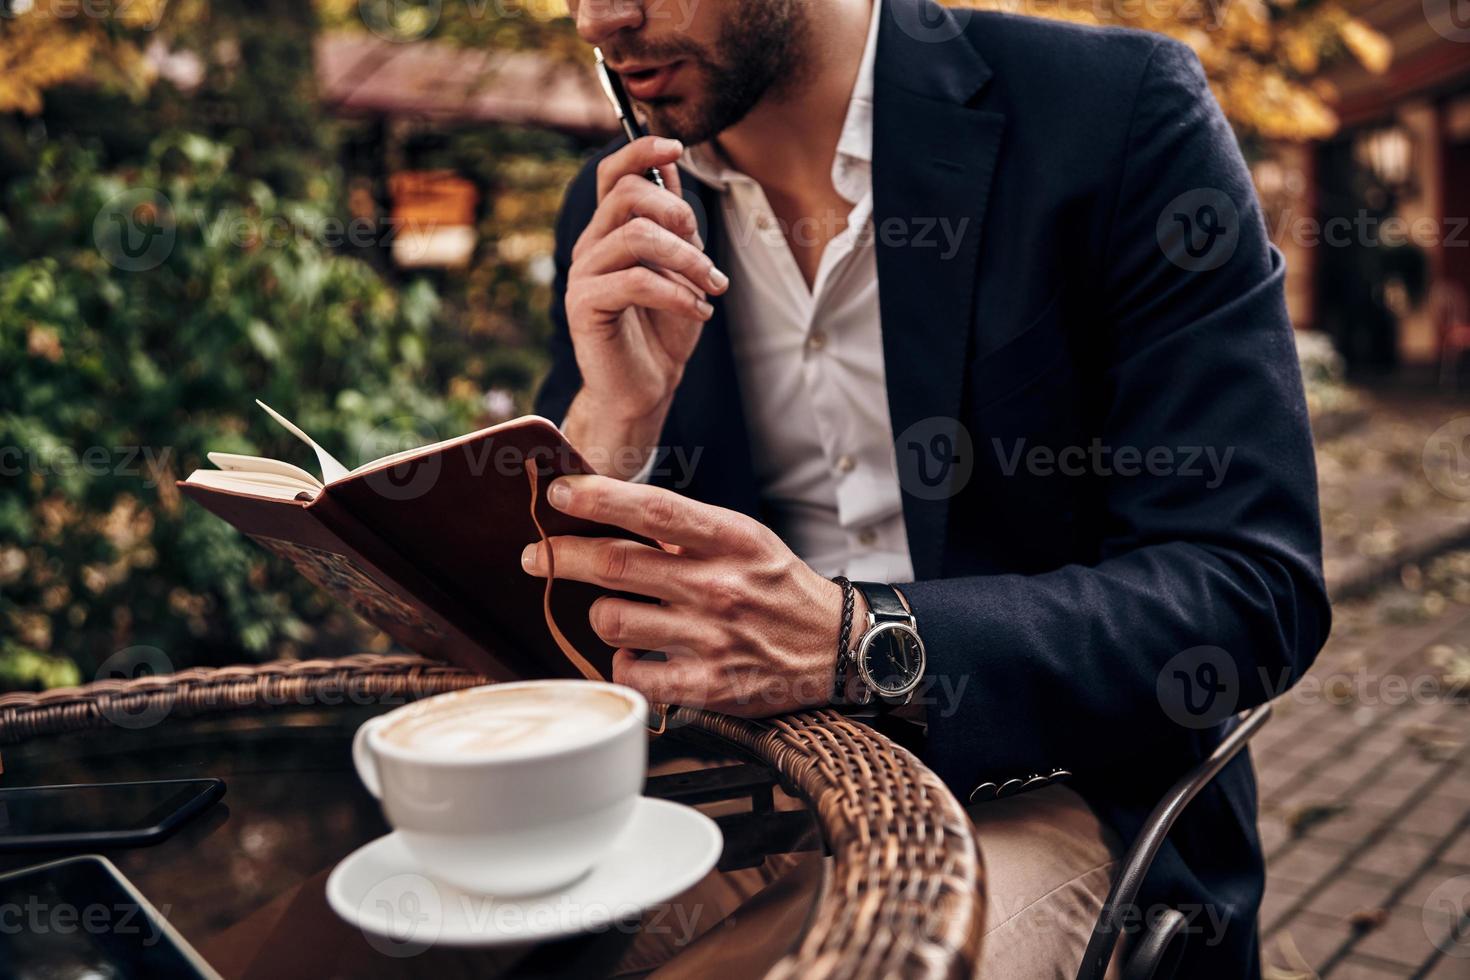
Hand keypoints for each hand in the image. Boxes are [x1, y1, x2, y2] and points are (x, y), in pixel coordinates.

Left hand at [520, 475, 841, 715]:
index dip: (598, 498)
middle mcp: (719, 586)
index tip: (559, 493)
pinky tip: (633, 656)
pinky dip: (621, 665)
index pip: (653, 511)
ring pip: (612, 620)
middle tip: (537, 555)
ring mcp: (711, 638)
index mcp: (730, 539)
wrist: (835, 648)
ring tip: (612, 612)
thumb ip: (685, 530)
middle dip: (561, 556)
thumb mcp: (745, 540)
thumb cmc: (777, 587)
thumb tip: (610, 510)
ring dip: (599, 613)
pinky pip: (633, 674)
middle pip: (616, 565)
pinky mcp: (707, 686)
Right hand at [564, 136, 728, 428]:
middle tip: (706, 256)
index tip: (677, 146)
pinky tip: (700, 311)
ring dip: (687, 258)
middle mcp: (590, 245)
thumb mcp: (681, 267)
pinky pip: (634, 280)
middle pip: (627, 195)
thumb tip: (672, 164)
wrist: (645, 387)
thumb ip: (673, 222)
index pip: (612, 174)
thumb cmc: (664, 329)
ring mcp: (583, 274)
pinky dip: (677, 293)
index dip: (641, 151)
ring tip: (712, 287)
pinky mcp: (584, 305)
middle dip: (678, 214)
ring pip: (635, 235)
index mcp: (610, 231)